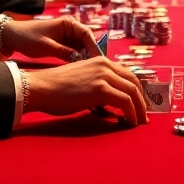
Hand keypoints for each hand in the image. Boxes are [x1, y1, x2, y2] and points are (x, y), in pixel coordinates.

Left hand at [1, 17, 99, 60]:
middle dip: (91, 54)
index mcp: (68, 23)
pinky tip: (79, 68)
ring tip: (89, 70)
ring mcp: (67, 35)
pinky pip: (75, 51)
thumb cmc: (28, 38)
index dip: (94, 47)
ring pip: (82, 47)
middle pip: (87, 41)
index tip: (98, 60)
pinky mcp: (63, 43)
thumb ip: (66, 53)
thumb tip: (82, 61)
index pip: (87, 34)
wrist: (12, 36)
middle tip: (95, 68)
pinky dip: (77, 58)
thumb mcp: (47, 47)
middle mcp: (70, 27)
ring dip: (85, 57)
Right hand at [25, 57, 148, 125]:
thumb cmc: (56, 87)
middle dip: (141, 99)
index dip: (135, 89)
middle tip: (143, 114)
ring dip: (139, 108)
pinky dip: (131, 113)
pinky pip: (125, 101)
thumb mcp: (82, 79)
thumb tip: (109, 100)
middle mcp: (105, 65)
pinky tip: (130, 122)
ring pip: (132, 91)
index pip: (126, 74)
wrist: (41, 87)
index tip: (138, 103)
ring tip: (139, 121)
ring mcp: (104, 75)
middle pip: (133, 81)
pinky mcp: (101, 89)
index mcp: (100, 60)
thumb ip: (97, 83)